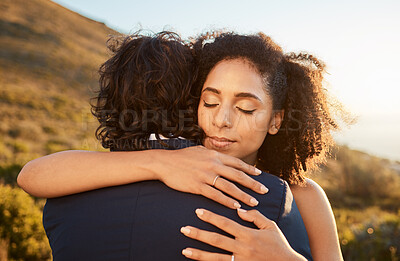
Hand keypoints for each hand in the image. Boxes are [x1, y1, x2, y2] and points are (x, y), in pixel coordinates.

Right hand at [155, 146, 267, 208]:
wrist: (164, 163)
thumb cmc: (182, 157)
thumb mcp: (200, 150)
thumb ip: (213, 155)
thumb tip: (223, 157)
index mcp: (215, 156)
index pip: (237, 163)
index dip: (250, 169)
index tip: (260, 175)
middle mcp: (213, 165)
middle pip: (238, 175)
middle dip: (253, 184)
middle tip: (264, 191)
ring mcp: (206, 176)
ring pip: (229, 187)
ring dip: (243, 195)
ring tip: (253, 203)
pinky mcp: (198, 186)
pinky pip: (216, 195)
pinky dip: (227, 202)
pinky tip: (235, 207)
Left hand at [180, 208, 306, 260]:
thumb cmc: (279, 245)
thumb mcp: (271, 226)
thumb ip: (255, 217)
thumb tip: (239, 210)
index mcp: (249, 235)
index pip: (226, 224)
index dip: (211, 217)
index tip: (198, 211)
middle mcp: (242, 249)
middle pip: (216, 241)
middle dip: (199, 234)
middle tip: (184, 229)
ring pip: (215, 258)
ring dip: (199, 254)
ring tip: (184, 250)